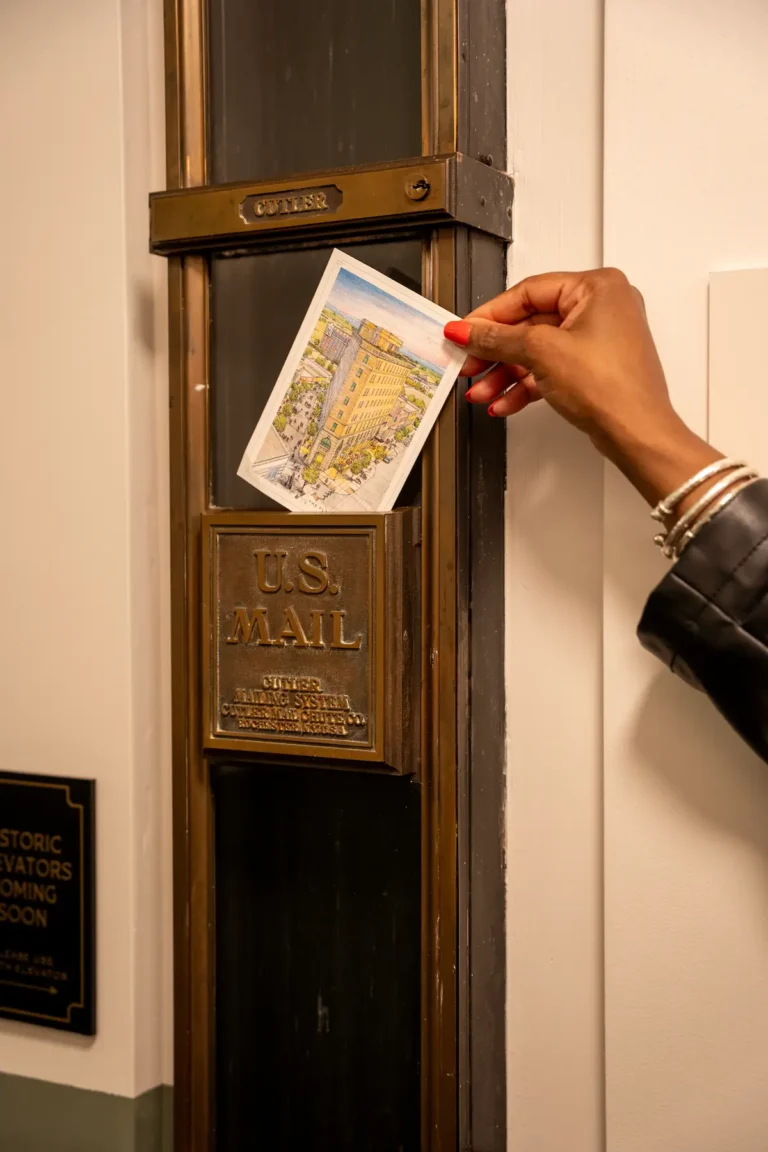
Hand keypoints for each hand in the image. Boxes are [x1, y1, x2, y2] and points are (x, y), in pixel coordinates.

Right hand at [443, 268, 720, 506]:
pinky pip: (550, 368)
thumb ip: (498, 339)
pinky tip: (505, 402)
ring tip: (481, 391)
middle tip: (468, 363)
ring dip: (505, 374)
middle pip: (530, 324)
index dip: (490, 314)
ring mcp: (599, 339)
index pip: (528, 292)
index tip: (464, 330)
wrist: (637, 434)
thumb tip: (469, 330)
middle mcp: (602, 307)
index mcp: (597, 287)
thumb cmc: (612, 388)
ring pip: (538, 350)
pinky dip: (526, 385)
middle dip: (496, 352)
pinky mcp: (594, 367)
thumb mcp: (542, 353)